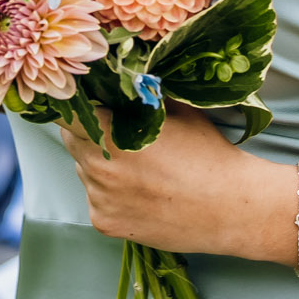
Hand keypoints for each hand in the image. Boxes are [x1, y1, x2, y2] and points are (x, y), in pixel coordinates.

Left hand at [60, 107, 287, 262]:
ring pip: (85, 171)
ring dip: (101, 165)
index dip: (73, 106)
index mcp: (112, 134)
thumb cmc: (208, 154)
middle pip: (73, 141)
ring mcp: (100, 199)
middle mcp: (98, 168)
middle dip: (89, 134)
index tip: (84, 104)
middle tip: (120, 135)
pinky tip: (142, 193)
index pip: (66, 114)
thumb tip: (117, 76)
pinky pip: (96, 199)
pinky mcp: (106, 223)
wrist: (231, 208)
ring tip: (141, 169)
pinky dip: (110, 194)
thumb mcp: (176, 110)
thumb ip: (140, 94)